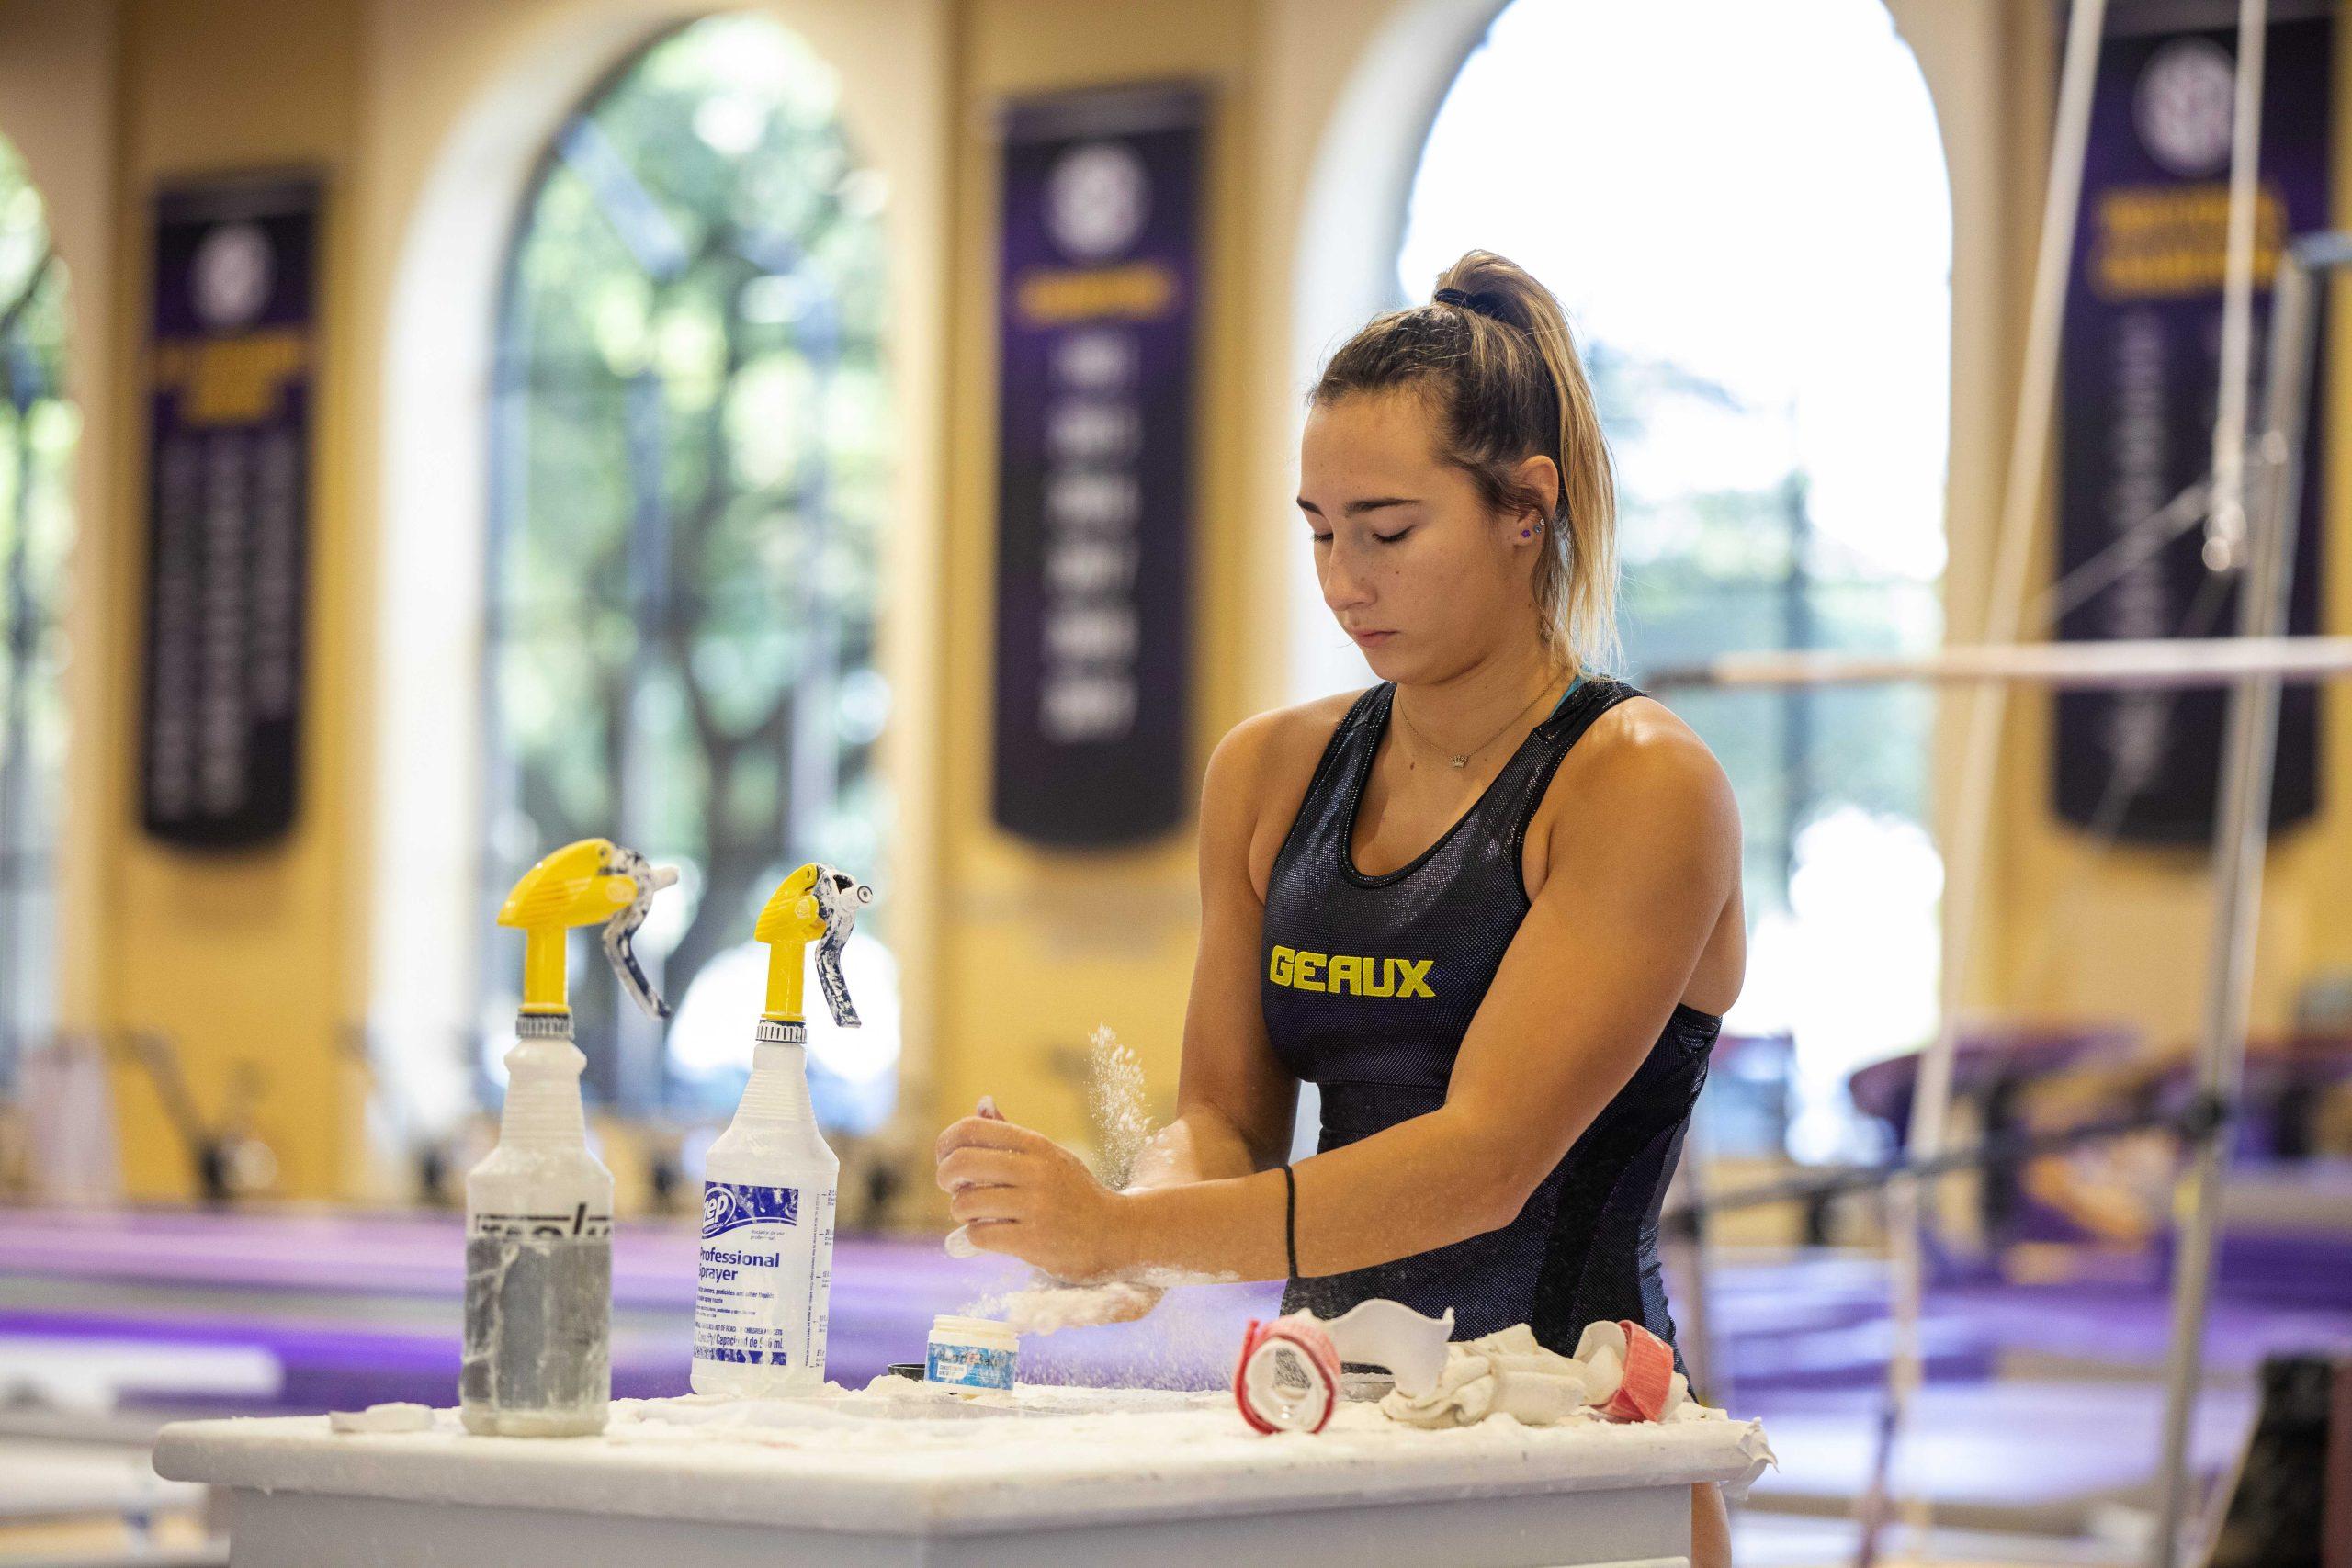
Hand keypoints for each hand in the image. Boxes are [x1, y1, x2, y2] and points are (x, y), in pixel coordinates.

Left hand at [935, 1109, 1130, 1282]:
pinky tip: (990, 1233)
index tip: (944, 1157)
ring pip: (966, 1202)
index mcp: (1036, 1145)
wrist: (1113, 1233)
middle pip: (962, 1163)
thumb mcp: (1050, 1156)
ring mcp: (1036, 1206)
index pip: (972, 1129)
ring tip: (974, 1213)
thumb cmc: (1074, 1193)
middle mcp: (1036, 1171)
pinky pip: (979, 1235)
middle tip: (951, 1186)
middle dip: (945, 1176)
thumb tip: (982, 1104)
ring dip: (961, 1211)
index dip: (946, 1142)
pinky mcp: (1033, 1241)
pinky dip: (975, 1236)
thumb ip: (1012, 1134)